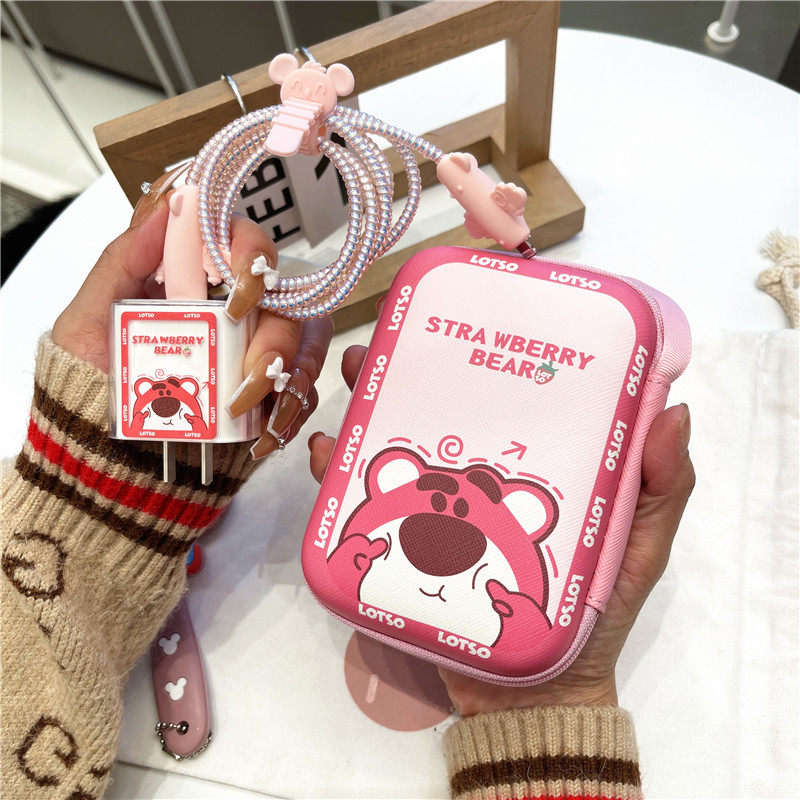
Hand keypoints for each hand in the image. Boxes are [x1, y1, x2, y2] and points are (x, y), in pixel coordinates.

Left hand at [52, 185, 331, 457]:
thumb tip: (168, 205)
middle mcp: (236, 312)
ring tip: (246, 408)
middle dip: (277, 338)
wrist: (102, 448)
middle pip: (287, 301)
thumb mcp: (90, 319)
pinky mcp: (269, 394)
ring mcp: (256, 352)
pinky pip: (302, 394)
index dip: (255, 255)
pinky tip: (265, 433)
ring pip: (306, 346)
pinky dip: (290, 413)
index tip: (238, 291)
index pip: (245, 243)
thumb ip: (124, 259)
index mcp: (197, 281)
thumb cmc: (93, 381)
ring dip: (289, 377)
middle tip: (249, 371)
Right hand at [309, 344, 694, 715]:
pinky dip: (340, 474)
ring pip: (397, 443)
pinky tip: (328, 453)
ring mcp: (438, 510)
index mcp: (532, 465)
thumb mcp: (636, 549)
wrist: (529, 699)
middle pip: (442, 409)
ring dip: (369, 405)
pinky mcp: (404, 543)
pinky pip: (367, 502)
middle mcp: (479, 478)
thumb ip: (661, 490)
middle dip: (409, 367)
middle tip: (388, 338)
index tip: (474, 309)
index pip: (509, 396)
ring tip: (355, 376)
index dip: (489, 350)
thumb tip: (673, 410)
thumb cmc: (591, 619)